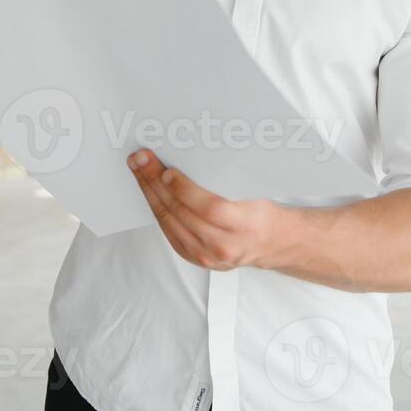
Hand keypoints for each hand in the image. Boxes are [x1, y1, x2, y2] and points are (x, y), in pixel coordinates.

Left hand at [127, 148, 286, 271]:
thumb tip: (195, 153)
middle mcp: (224, 245)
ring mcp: (207, 255)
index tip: (167, 171)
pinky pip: (168, 232)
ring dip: (150, 193)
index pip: (210, 208)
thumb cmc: (262, 213)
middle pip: (182, 212)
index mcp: (244, 224)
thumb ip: (228, 180)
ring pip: (169, 222)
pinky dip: (157, 209)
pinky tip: (148, 192)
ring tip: (139, 171)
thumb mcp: (254, 192)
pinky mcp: (195, 257)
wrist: (271, 243)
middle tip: (142, 160)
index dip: (185, 190)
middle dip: (157, 182)